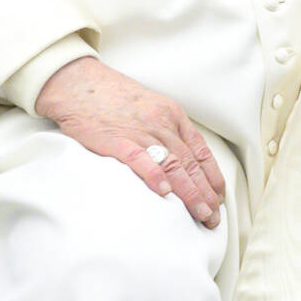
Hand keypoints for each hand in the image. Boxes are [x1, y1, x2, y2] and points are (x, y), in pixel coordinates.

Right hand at [34, 56, 226, 227]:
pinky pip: (139, 159)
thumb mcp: (150, 107)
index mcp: (172, 116)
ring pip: (172, 164)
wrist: (80, 84)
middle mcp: (162, 123)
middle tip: (214, 216)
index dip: (213, 177)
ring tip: (200, 213)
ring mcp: (140, 131)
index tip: (220, 198)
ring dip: (189, 192)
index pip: (200, 151)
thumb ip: (166, 131)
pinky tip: (164, 192)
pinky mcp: (116, 139)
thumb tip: (180, 161)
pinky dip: (153, 176)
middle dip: (206, 192)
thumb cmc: (114, 99)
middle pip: (190, 163)